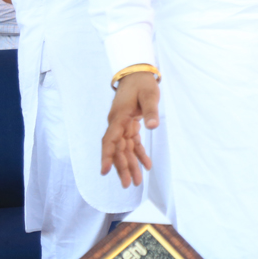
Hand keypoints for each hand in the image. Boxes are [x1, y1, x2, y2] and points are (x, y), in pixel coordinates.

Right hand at [101, 71, 158, 187]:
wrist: (138, 74)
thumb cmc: (143, 83)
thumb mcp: (150, 95)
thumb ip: (151, 111)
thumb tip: (152, 126)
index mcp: (119, 117)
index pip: (110, 140)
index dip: (107, 156)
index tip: (105, 172)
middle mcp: (117, 123)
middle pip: (117, 149)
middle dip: (122, 167)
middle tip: (128, 185)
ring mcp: (122, 125)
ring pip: (125, 149)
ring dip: (130, 164)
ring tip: (137, 181)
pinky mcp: (129, 125)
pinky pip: (132, 143)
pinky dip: (138, 154)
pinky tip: (146, 165)